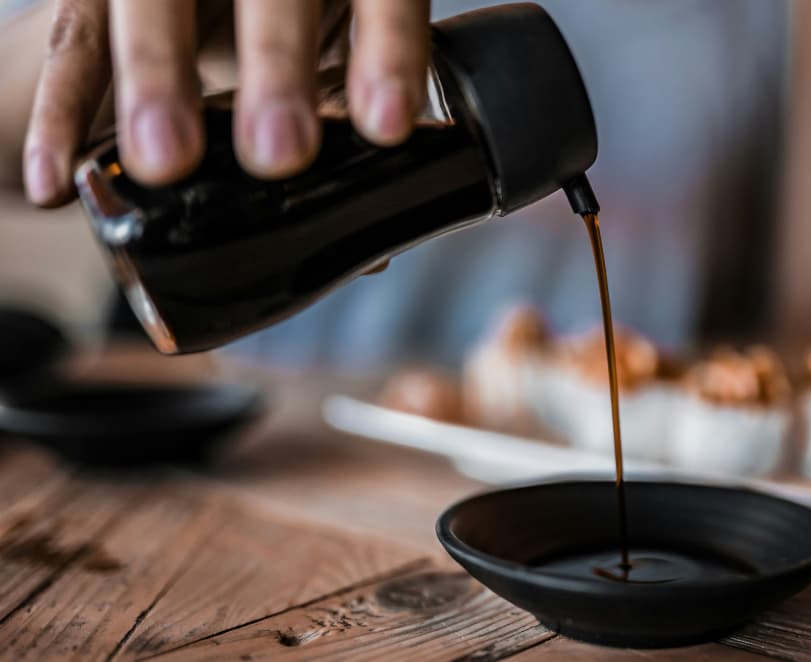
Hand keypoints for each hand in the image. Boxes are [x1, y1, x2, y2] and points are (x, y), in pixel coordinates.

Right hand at [22, 0, 430, 207]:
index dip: (388, 55)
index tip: (388, 127)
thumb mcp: (329, 57)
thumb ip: (345, 124)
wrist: (209, 3)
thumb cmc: (287, 31)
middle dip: (276, 66)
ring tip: (166, 161)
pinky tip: (56, 180)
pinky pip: (73, 44)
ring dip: (159, 78)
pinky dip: (61, 112)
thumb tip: (366, 252)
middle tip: (280, 153)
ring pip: (153, 3)